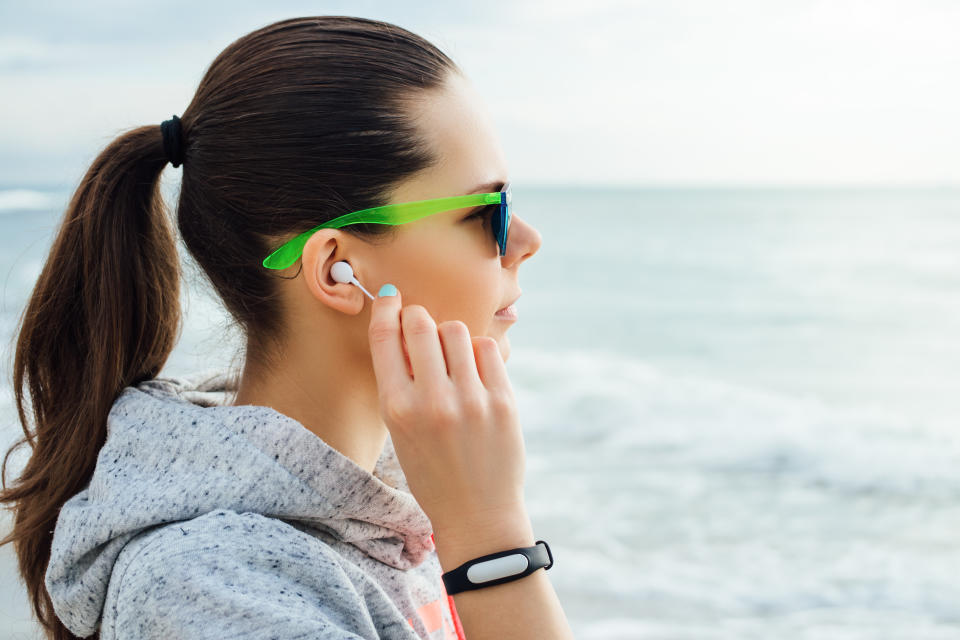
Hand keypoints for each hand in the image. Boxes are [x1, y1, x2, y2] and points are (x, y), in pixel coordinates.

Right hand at [367, 285, 527, 535]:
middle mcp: (432, 400)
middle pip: (421, 325)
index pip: (385, 338)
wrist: (477, 513)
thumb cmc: (433, 471)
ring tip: (452, 359)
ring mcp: (470, 400)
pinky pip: (486, 349)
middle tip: (423, 329)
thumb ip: (402, 382)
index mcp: (397, 409)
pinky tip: (474, 372)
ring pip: (456, 330)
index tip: (392, 297)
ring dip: (450, 336)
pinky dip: (477, 352)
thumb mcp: (401, 431)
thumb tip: (408, 326)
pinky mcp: (502, 401)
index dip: (387, 309)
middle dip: (419, 319)